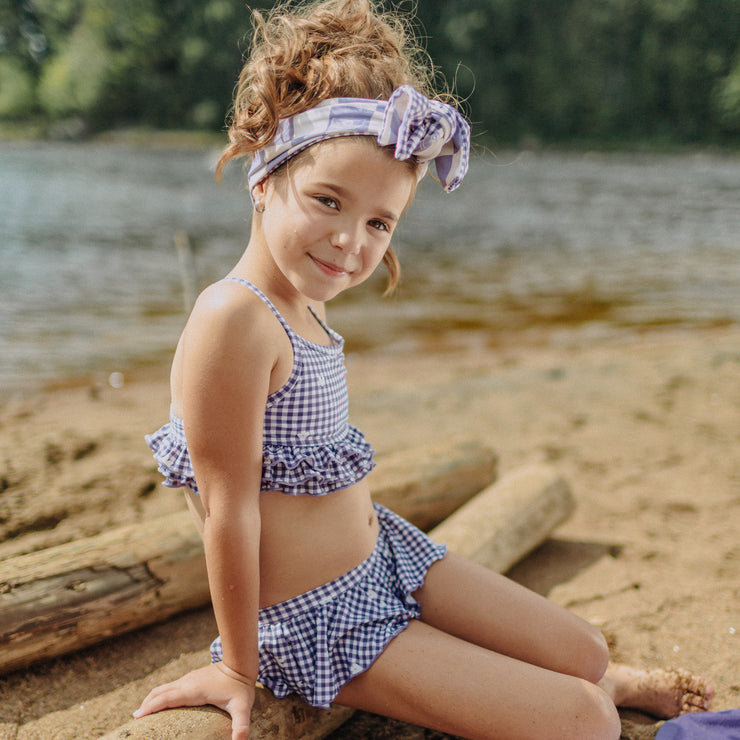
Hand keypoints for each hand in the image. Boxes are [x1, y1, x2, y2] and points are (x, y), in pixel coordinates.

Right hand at [134, 663, 254, 739]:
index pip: (166, 699)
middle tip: (134, 721)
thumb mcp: (242, 707)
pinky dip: (159, 696)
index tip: (136, 718)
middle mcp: (186, 683)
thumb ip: (241, 724)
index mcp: (193, 690)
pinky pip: (170, 687)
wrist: (241, 662)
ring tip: (142, 715)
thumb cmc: (241, 686)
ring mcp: (188, 679)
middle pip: (159, 693)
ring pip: (163, 688)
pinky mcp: (191, 678)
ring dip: (151, 700)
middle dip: (146, 706)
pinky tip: (160, 705)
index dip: (150, 707)